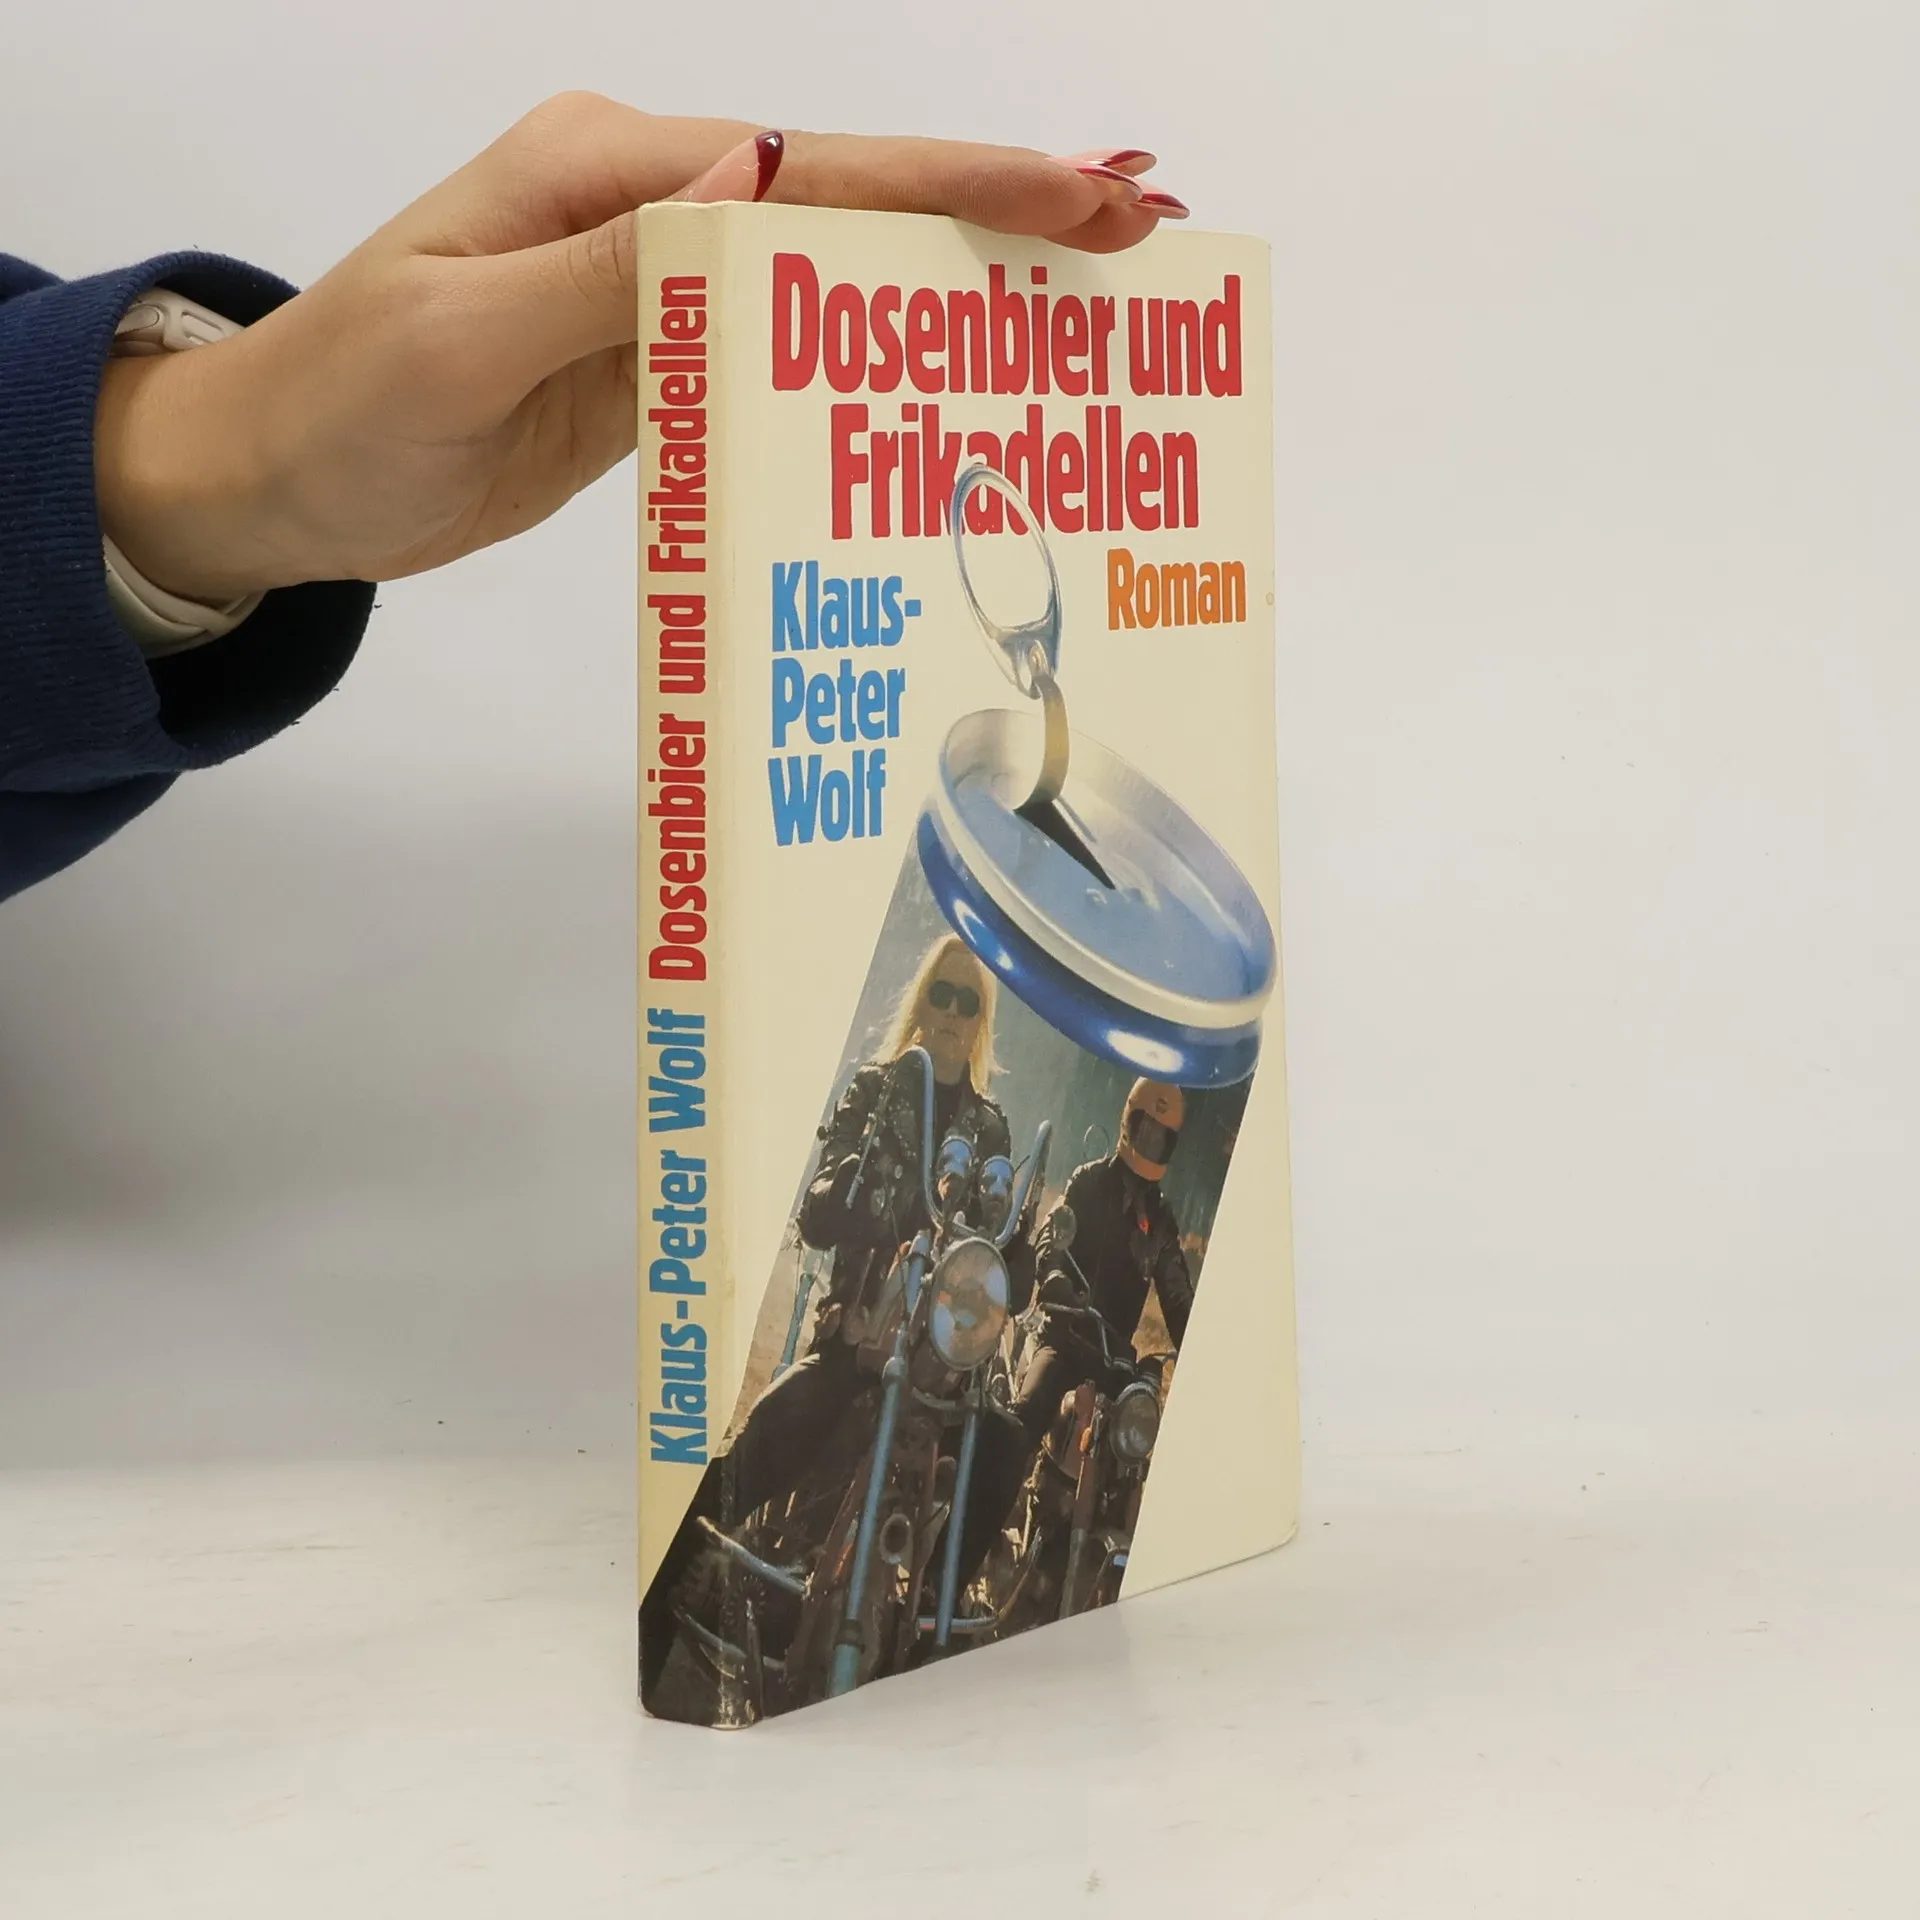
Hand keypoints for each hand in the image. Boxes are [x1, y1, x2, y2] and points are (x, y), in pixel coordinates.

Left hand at [92, 96, 1177, 603]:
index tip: (1081, 191)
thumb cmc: (343, 404)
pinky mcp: (657, 367)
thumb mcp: (460, 333)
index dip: (953, 180)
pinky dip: (872, 365)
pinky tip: (944, 385)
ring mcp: (659, 291)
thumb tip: (745, 182)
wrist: (275, 478)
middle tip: (1136, 235)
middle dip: (992, 219)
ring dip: (949, 294)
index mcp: (610, 171)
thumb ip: (605, 267)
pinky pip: (785, 357)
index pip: (812, 169)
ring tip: (1077, 311)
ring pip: (832, 284)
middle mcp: (650, 211)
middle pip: (850, 209)